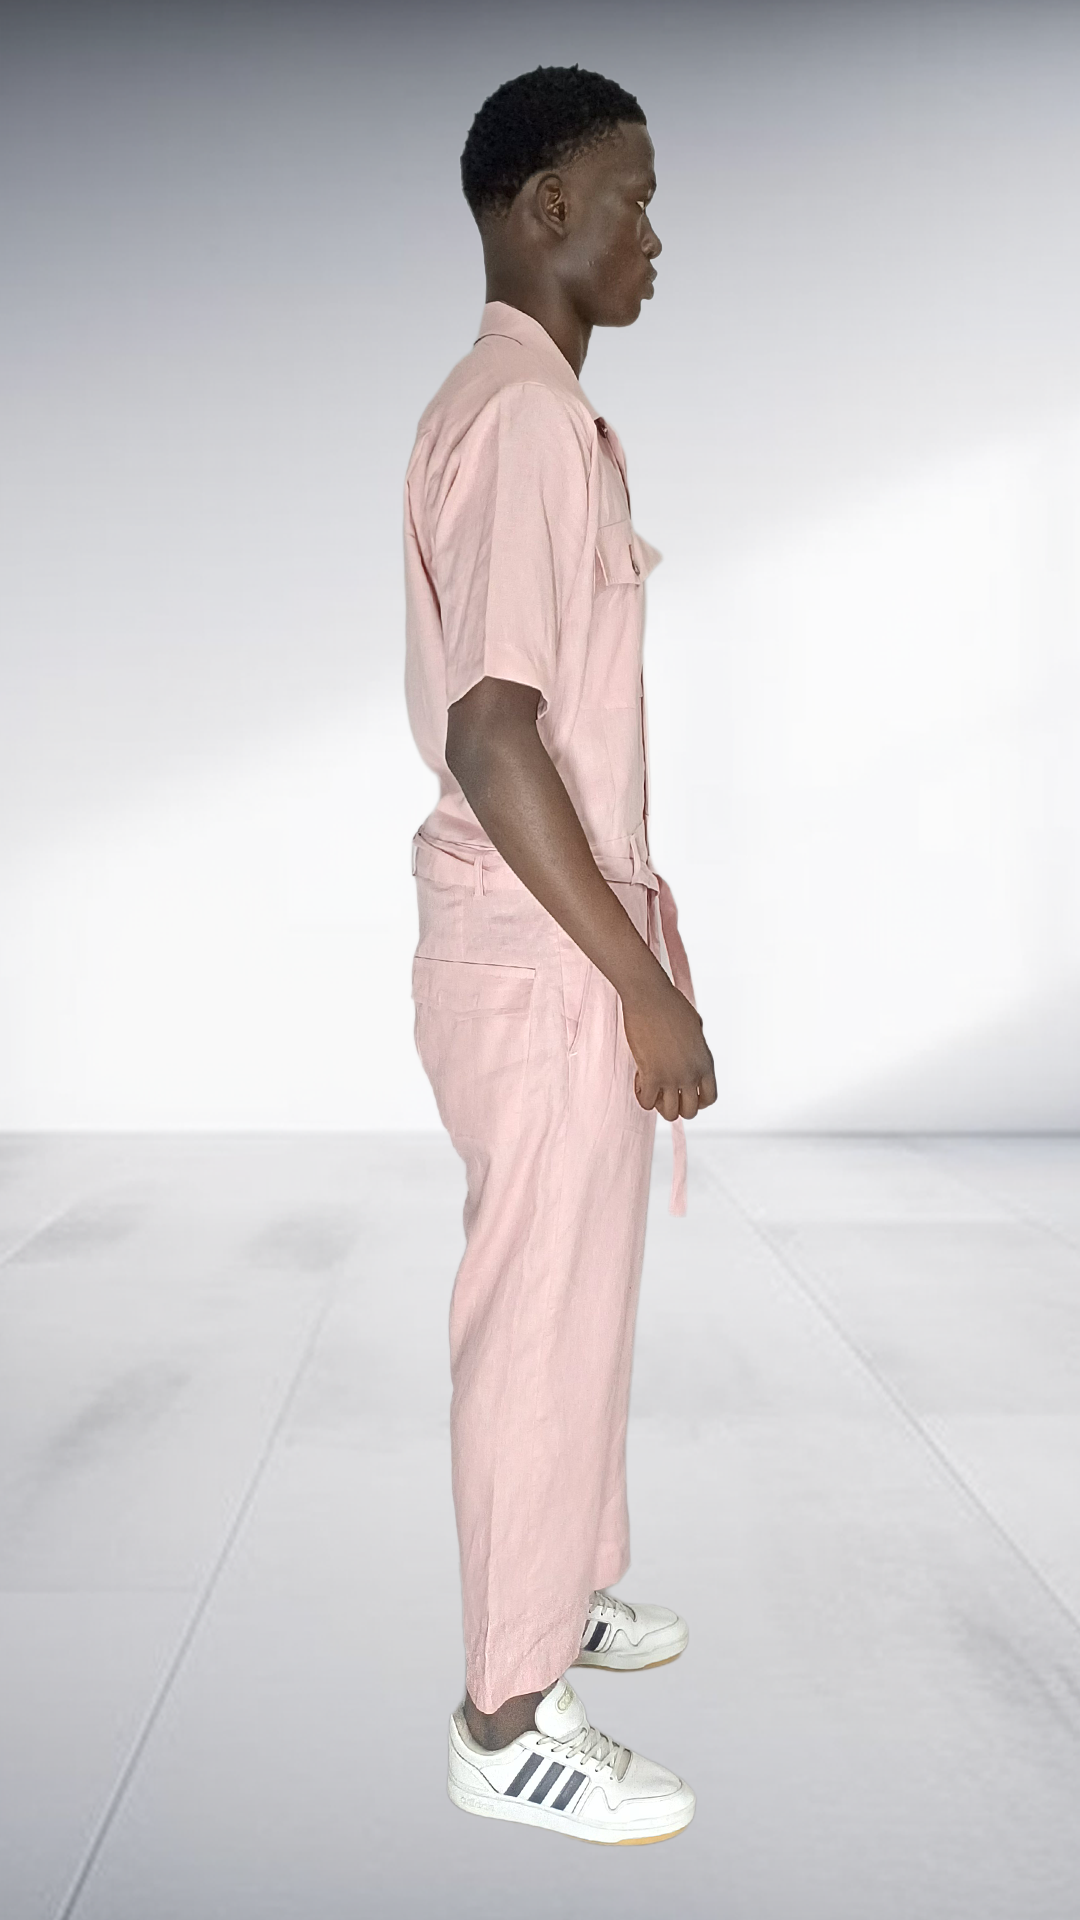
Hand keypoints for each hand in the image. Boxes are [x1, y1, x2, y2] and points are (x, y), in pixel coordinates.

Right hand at [621, 977, 716, 1120]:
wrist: (651, 997)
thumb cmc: (670, 1005)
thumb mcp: (695, 1027)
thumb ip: (696, 1046)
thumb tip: (691, 1050)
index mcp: (705, 1062)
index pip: (709, 1098)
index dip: (698, 1102)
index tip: (686, 1095)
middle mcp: (691, 1074)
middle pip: (689, 1111)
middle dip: (677, 1106)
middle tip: (665, 1094)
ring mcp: (672, 1076)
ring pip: (669, 1114)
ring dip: (659, 1105)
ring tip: (652, 1089)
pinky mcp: (651, 1074)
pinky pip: (647, 1102)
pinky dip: (642, 1096)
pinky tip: (639, 1081)